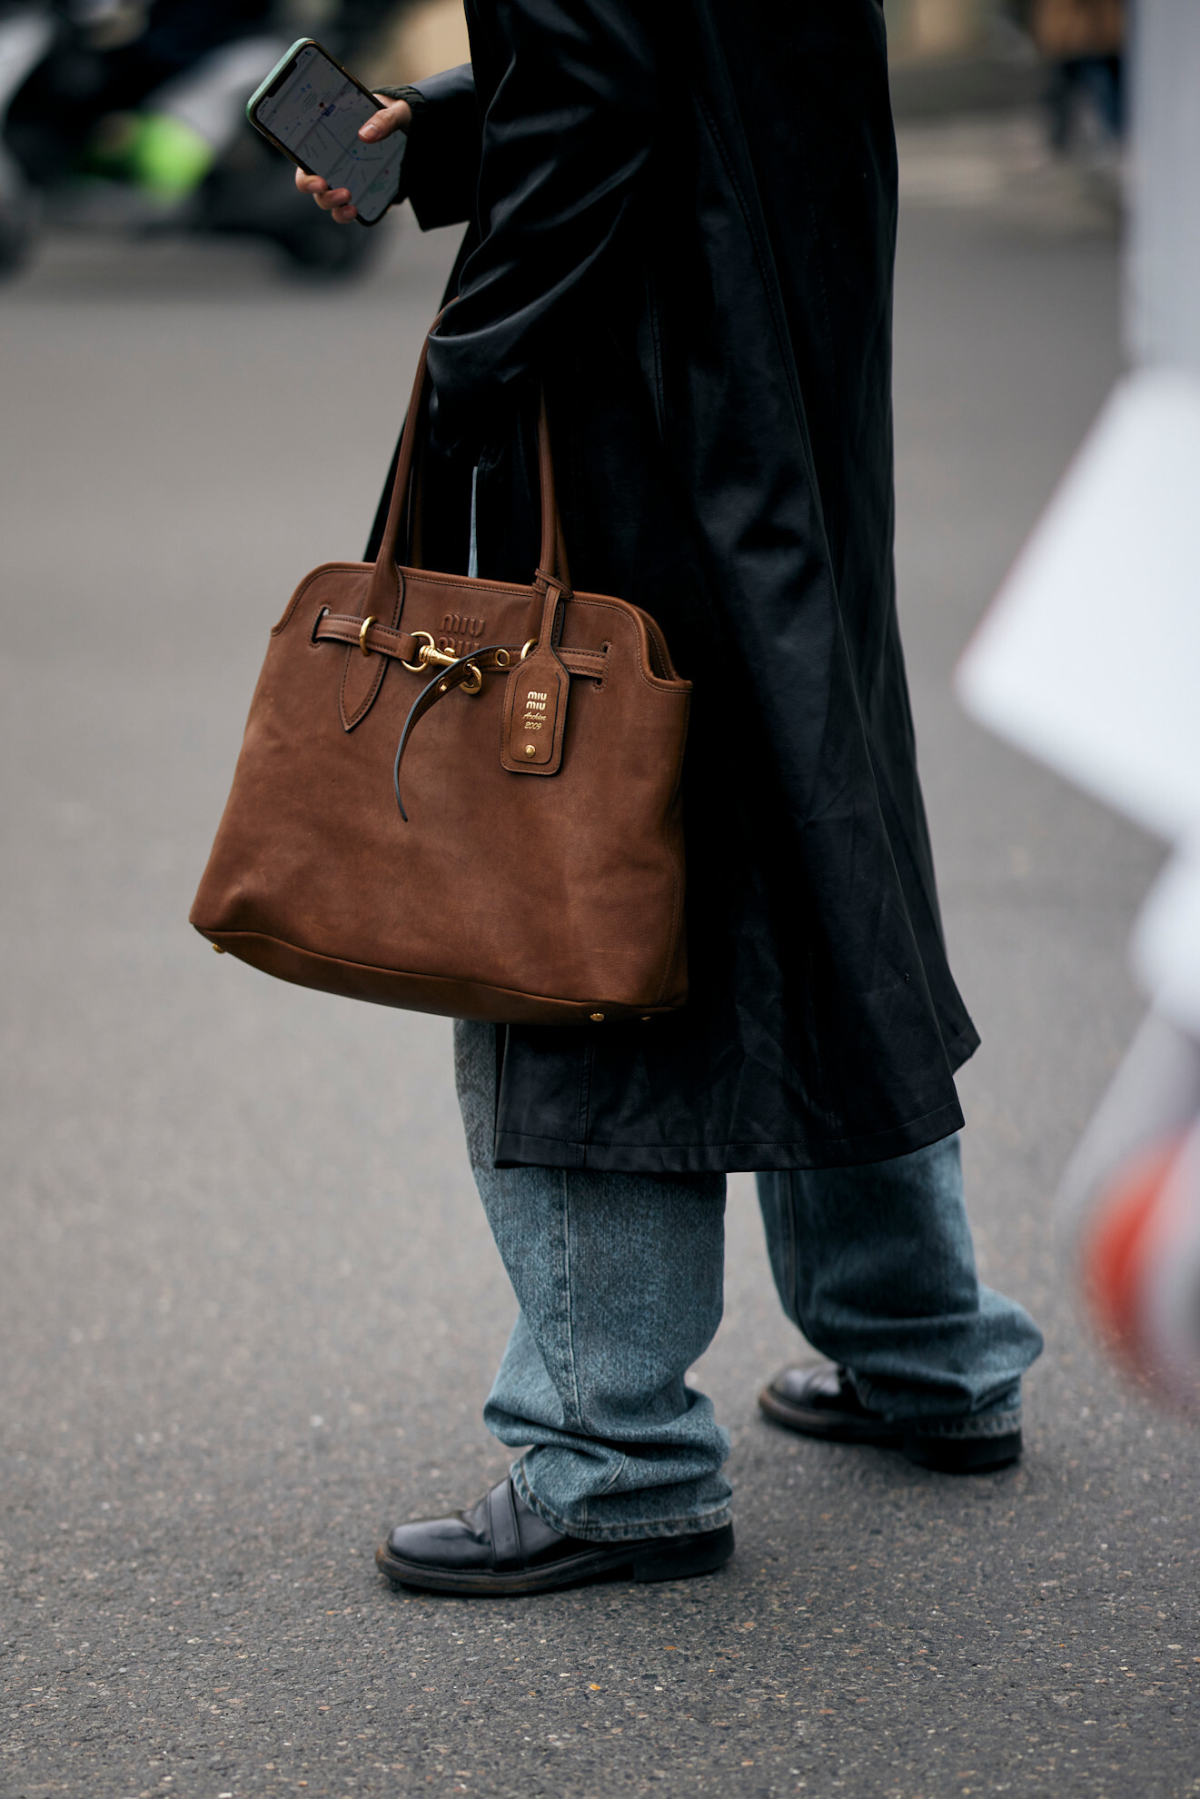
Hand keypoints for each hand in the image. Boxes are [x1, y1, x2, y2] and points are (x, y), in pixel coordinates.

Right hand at [294, 95, 411, 222]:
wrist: (411, 130)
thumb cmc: (392, 115)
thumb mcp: (395, 111)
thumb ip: (384, 118)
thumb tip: (365, 134)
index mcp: (328, 140)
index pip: (304, 161)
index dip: (306, 176)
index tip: (319, 181)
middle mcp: (331, 163)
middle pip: (314, 187)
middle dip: (324, 196)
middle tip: (341, 193)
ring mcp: (346, 180)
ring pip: (329, 202)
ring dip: (337, 209)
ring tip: (352, 206)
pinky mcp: (363, 194)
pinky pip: (350, 209)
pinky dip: (351, 215)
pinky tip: (360, 212)